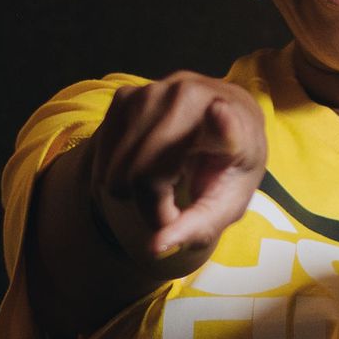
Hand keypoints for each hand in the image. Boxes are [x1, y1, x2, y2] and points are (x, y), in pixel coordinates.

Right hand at [85, 73, 268, 263]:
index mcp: (235, 126)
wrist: (225, 118)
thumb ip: (196, 228)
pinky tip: (139, 170)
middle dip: (153, 209)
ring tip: (161, 188)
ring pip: (117, 168)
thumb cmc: (227, 169)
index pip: (228, 125)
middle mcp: (194, 99)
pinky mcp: (126, 95)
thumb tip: (156, 247)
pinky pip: (102, 152)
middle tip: (172, 211)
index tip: (220, 112)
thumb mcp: (226, 204)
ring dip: (131, 193)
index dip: (223, 124)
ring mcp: (154, 92)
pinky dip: (113, 173)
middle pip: (145, 175)